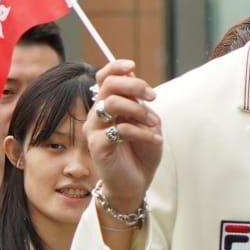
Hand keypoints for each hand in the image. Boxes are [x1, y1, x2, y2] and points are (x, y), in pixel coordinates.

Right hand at [86, 60, 161, 211]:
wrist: (135, 183)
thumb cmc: (141, 152)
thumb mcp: (147, 122)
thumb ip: (139, 101)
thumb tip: (132, 76)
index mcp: (108, 105)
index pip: (104, 78)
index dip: (115, 68)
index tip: (133, 66)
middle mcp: (97, 114)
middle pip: (108, 86)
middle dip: (134, 86)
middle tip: (152, 97)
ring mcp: (94, 130)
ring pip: (111, 104)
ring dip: (138, 110)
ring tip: (154, 123)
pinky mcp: (97, 146)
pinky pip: (118, 130)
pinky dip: (140, 132)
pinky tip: (154, 140)